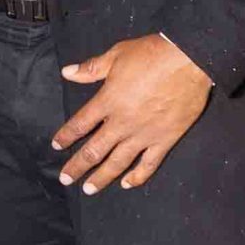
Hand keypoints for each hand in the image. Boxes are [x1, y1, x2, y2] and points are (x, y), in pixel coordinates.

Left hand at [53, 34, 211, 192]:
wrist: (189, 60)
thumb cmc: (151, 54)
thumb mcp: (116, 55)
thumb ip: (91, 68)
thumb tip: (67, 72)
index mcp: (108, 101)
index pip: (80, 124)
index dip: (66, 136)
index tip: (56, 145)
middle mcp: (122, 123)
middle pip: (94, 150)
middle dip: (77, 166)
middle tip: (66, 179)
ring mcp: (144, 134)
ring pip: (118, 162)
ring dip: (102, 177)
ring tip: (89, 189)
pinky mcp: (165, 139)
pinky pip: (149, 164)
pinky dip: (138, 176)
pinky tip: (128, 184)